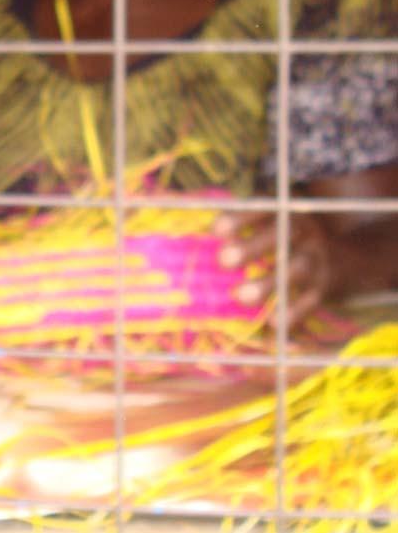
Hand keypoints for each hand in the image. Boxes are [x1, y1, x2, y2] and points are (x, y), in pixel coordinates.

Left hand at [213, 211, 336, 329]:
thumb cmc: (281, 238)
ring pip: (297, 268)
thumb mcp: (263, 222)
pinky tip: (273, 323)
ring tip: (241, 296)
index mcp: (280, 212)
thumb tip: (191, 231)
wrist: (342, 257)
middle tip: (223, 260)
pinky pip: (311, 300)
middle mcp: (301, 231)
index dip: (240, 218)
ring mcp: (315, 258)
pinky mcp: (324, 286)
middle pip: (281, 235)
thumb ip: (232, 226)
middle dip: (252, 247)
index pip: (261, 209)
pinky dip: (293, 312)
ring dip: (269, 283)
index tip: (216, 230)